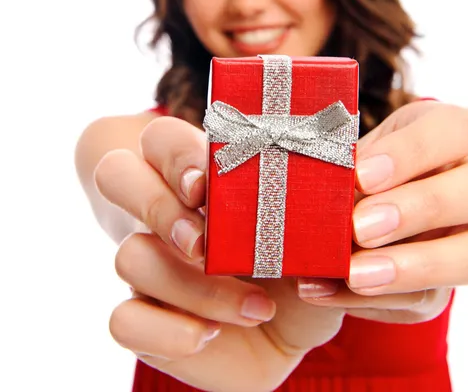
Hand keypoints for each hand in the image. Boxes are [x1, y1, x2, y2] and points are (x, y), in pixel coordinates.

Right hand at [95, 117, 344, 391]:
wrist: (287, 331)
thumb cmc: (303, 266)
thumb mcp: (323, 232)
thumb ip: (325, 202)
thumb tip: (345, 175)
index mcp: (202, 176)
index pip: (163, 139)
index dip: (177, 157)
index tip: (208, 183)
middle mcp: (165, 211)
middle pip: (116, 175)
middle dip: (158, 204)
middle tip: (203, 240)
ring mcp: (147, 262)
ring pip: (128, 256)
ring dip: (191, 285)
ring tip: (253, 305)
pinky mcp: (142, 316)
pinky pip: (121, 321)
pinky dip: (168, 331)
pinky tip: (212, 335)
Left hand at [297, 100, 467, 323]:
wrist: (384, 199)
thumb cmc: (368, 162)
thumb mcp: (360, 148)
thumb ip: (346, 163)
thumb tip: (319, 187)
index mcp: (453, 135)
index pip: (457, 129)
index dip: (413, 151)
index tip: (362, 174)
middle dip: (424, 207)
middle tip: (361, 226)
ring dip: (417, 267)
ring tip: (353, 273)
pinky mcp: (446, 286)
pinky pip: (427, 299)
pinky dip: (370, 299)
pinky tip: (323, 289)